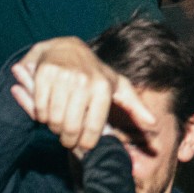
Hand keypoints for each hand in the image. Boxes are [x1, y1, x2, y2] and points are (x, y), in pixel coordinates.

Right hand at [9, 37, 157, 152]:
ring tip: (58, 121)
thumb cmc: (94, 73)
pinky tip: (47, 109)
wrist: (65, 47)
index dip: (86, 143)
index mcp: (104, 87)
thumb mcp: (117, 87)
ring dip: (53, 127)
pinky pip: (39, 108)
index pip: (93, 129)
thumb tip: (154, 124)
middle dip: (67, 138)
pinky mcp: (44, 73)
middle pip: (70, 128)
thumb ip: (135, 107)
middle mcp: (85, 80)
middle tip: (66, 136)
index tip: (83, 144)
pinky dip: (40, 114)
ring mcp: (63, 75)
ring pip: (53, 120)